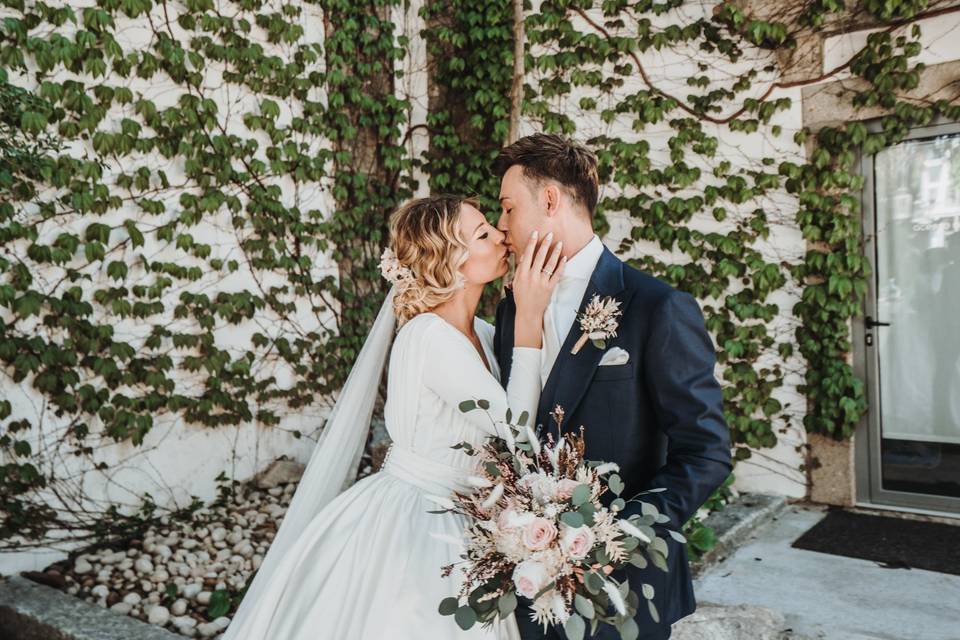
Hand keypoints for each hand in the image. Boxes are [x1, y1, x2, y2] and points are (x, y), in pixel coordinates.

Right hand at [512, 231, 565, 348]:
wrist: (528, 312)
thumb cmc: (521, 296)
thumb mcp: (516, 281)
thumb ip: (520, 268)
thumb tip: (523, 254)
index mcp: (522, 274)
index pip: (527, 254)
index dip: (531, 243)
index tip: (535, 233)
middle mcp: (532, 277)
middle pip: (539, 257)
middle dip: (545, 244)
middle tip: (550, 234)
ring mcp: (542, 282)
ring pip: (550, 264)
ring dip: (555, 252)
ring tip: (559, 243)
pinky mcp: (550, 288)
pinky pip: (557, 275)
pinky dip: (561, 266)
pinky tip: (565, 258)